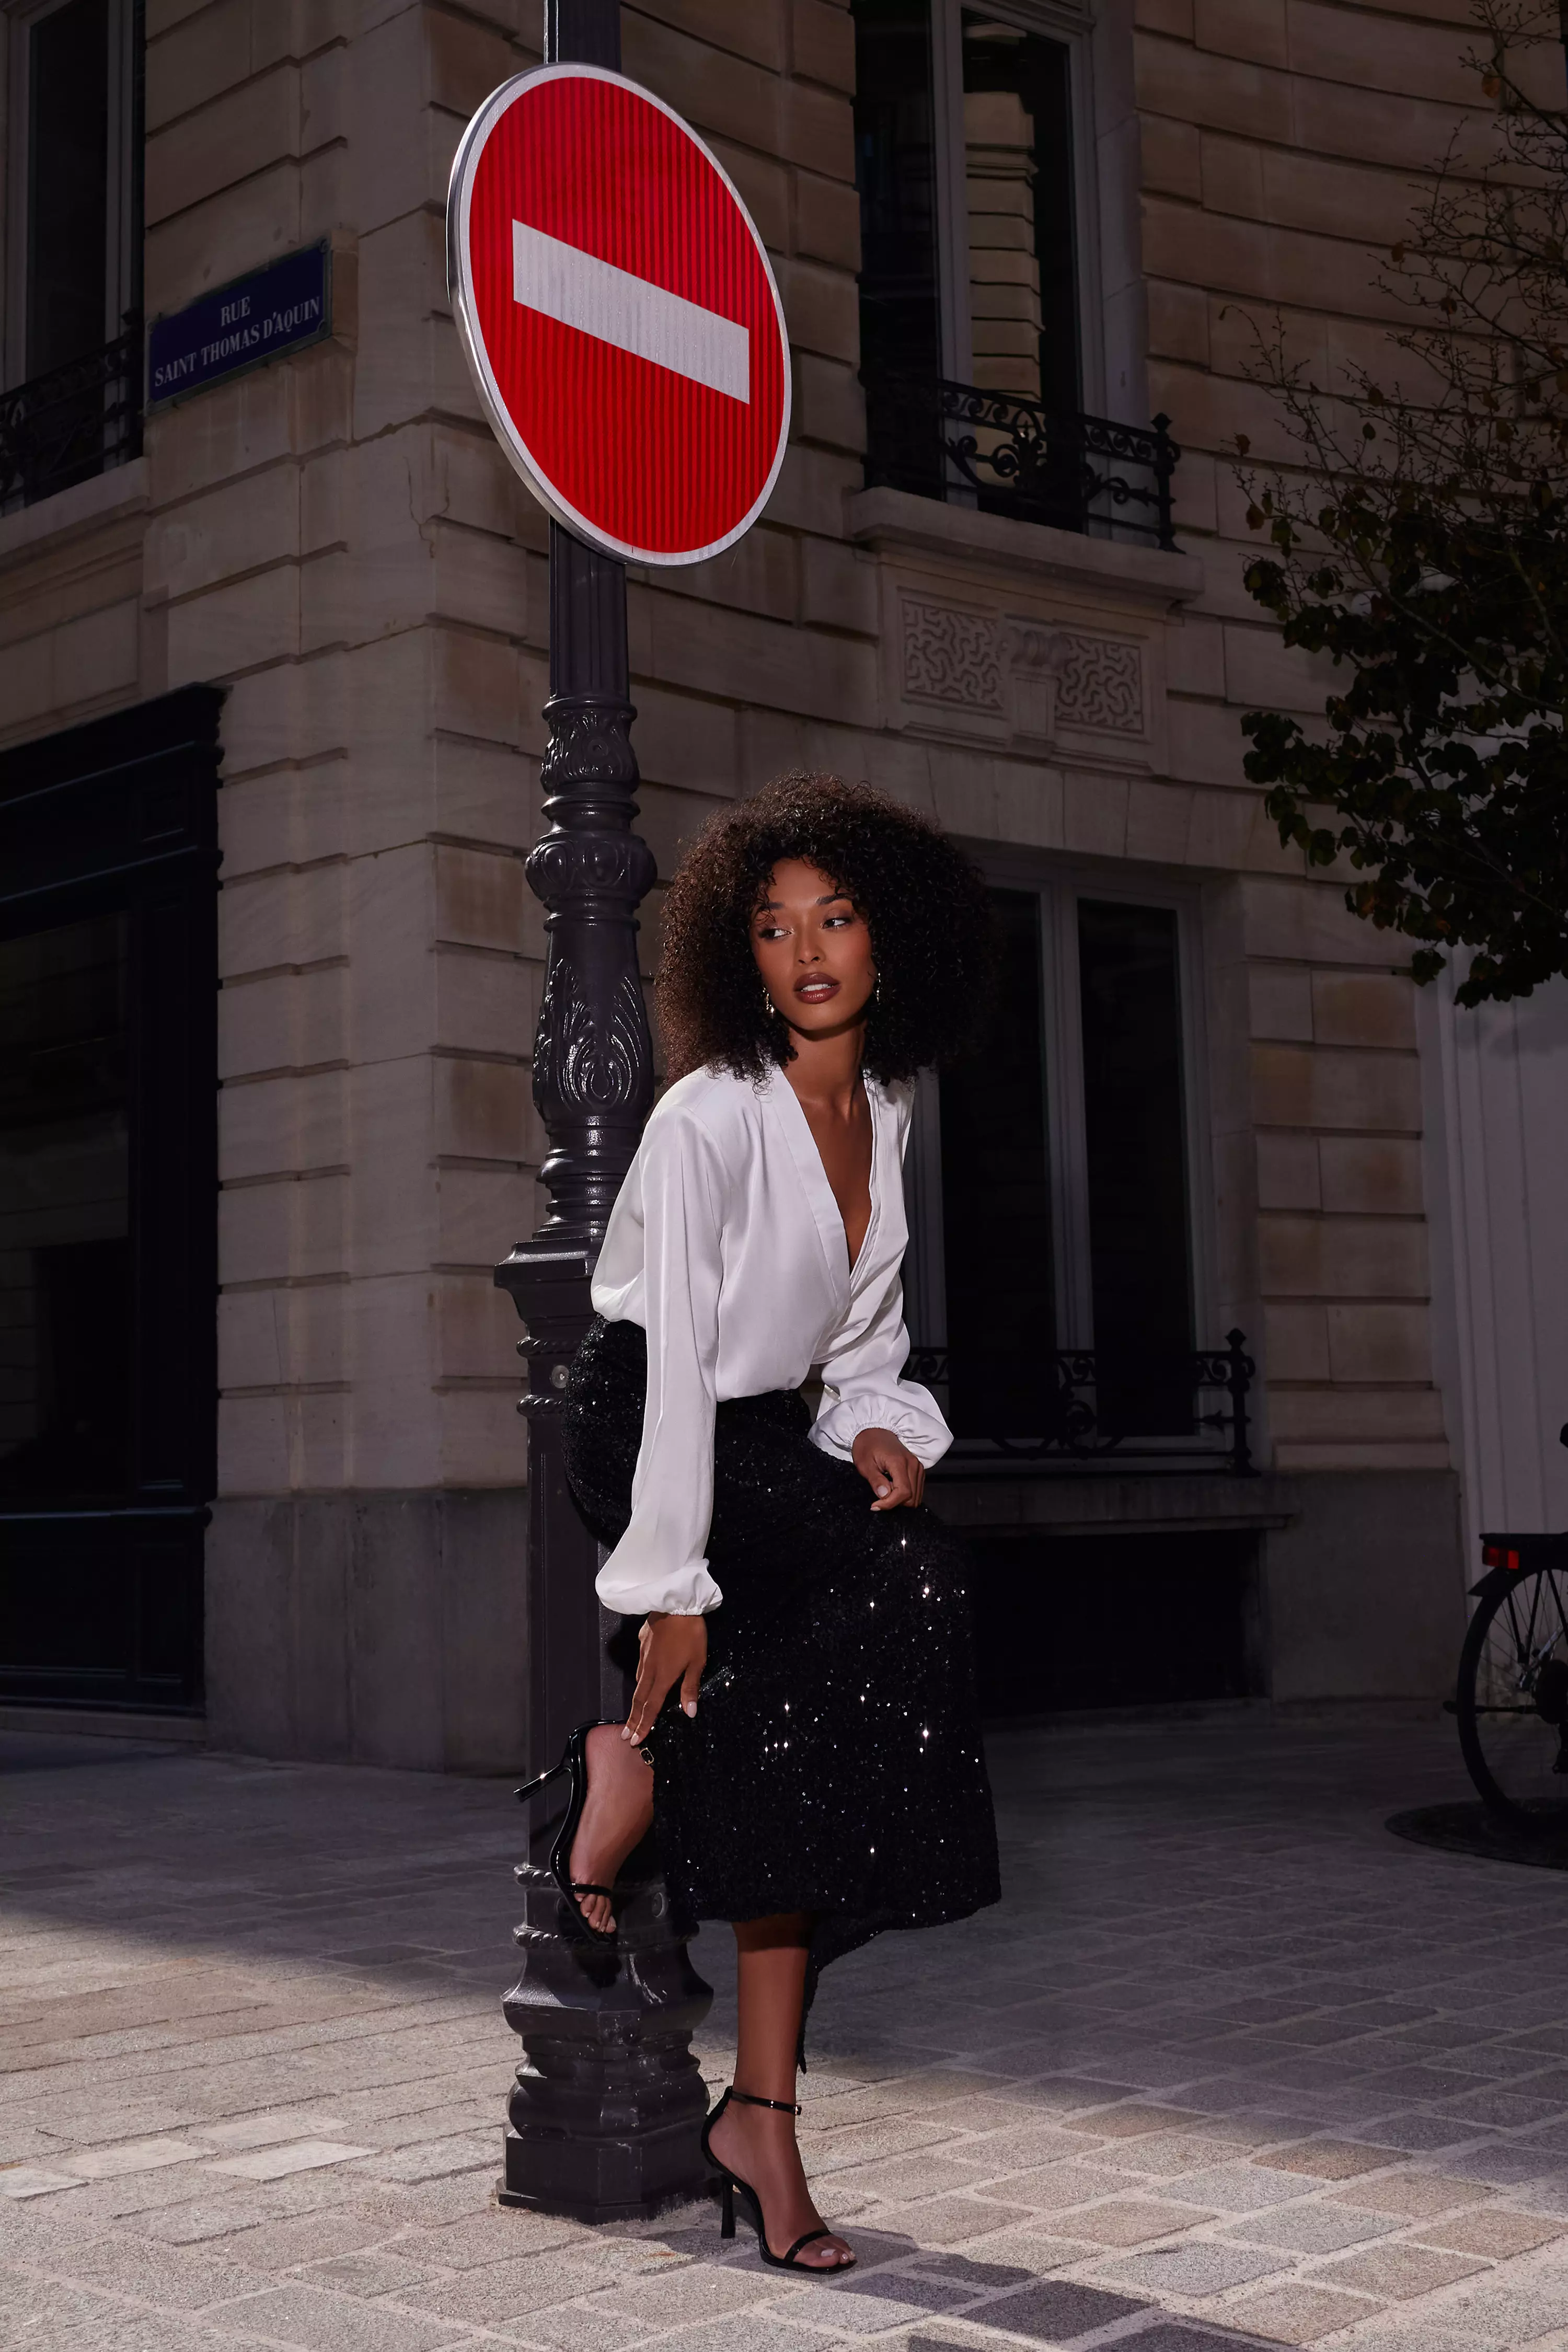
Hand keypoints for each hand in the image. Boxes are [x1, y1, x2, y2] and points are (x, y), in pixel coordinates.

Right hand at [624, 1612, 707, 1742]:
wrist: (676, 1603)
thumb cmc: (690, 1633)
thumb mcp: (697, 1662)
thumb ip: (691, 1687)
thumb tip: (689, 1712)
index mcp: (663, 1677)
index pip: (651, 1707)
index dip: (643, 1725)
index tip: (634, 1740)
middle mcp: (649, 1669)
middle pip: (639, 1699)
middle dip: (633, 1719)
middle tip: (625, 1735)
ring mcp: (644, 1655)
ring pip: (638, 1682)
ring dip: (635, 1701)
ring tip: (634, 1712)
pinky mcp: (643, 1642)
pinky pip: (640, 1665)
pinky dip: (640, 1678)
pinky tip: (642, 1677)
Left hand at [852, 1426, 925, 1510]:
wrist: (874, 1431)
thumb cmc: (867, 1446)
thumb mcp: (864, 1464)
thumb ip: (875, 1481)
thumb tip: (884, 1496)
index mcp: (899, 1462)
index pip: (903, 1492)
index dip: (890, 1503)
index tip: (875, 1506)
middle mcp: (913, 1464)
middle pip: (912, 1497)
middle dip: (895, 1503)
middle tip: (878, 1499)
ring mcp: (917, 1467)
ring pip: (916, 1496)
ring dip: (900, 1500)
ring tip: (885, 1492)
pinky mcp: (918, 1469)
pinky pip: (916, 1490)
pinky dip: (906, 1495)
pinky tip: (892, 1489)